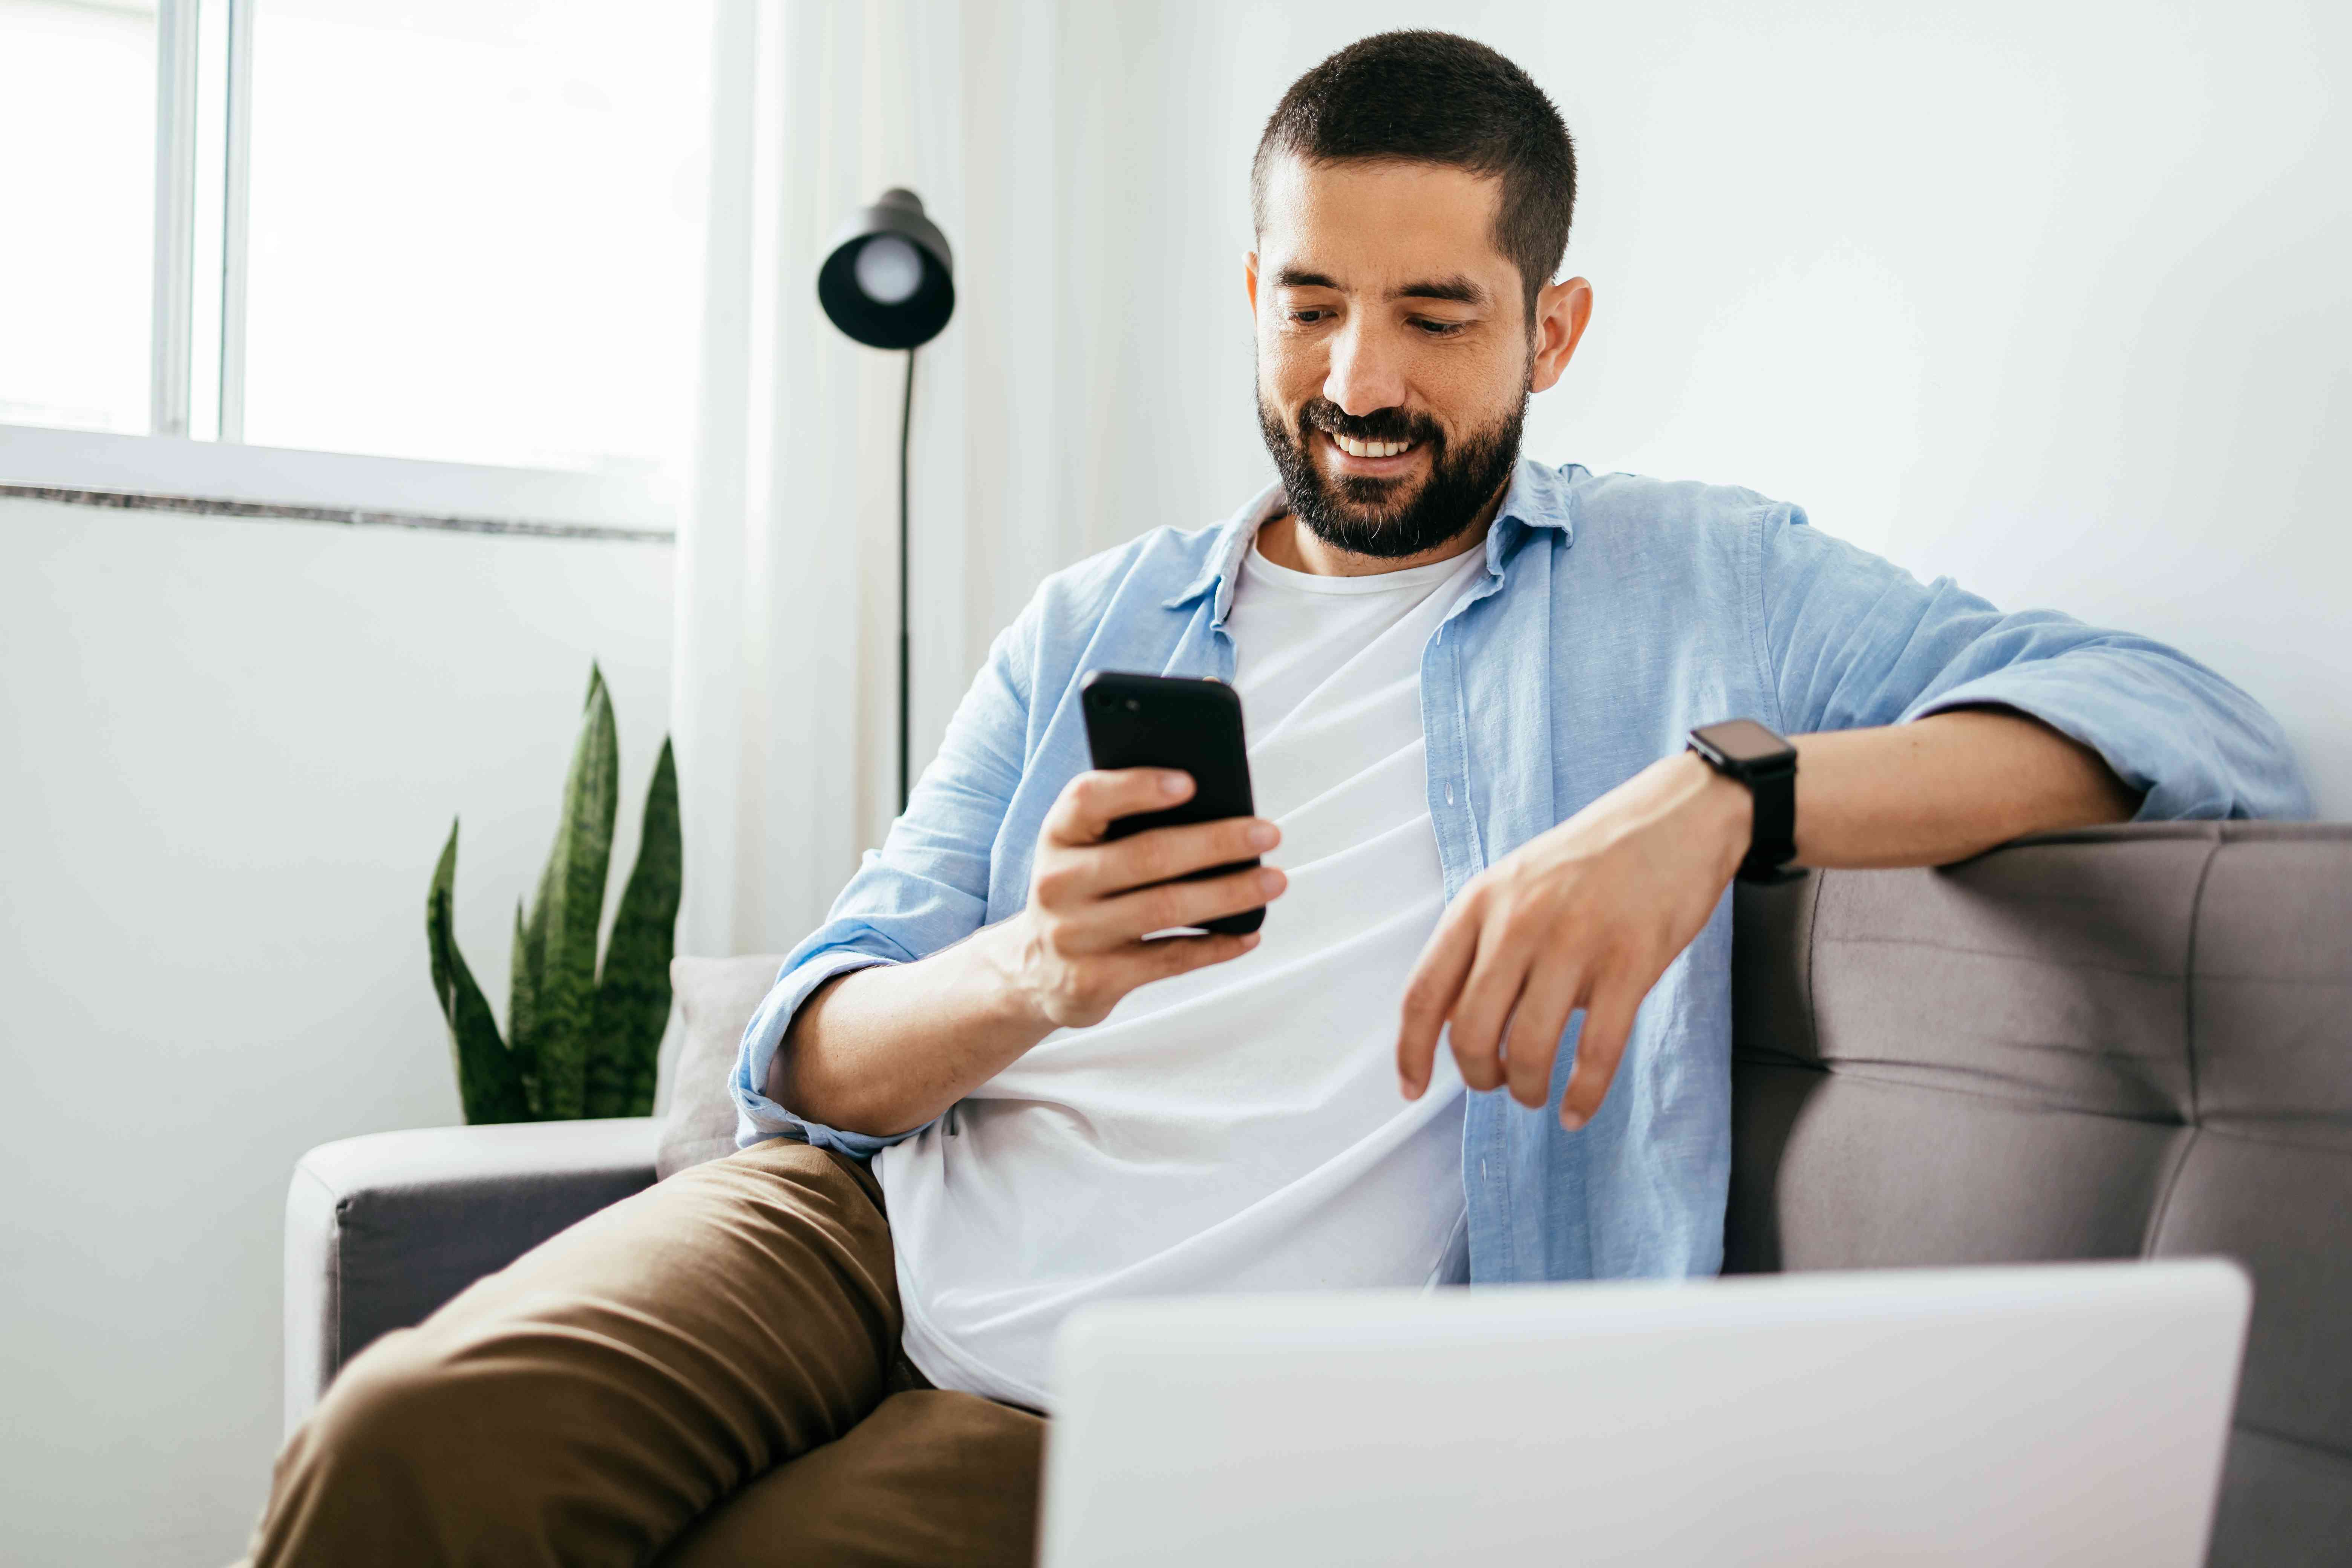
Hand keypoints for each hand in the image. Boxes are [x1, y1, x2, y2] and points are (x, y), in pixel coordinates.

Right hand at [992, 768, 1284, 1030]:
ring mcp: (1073, 935)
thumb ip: (1127, 826)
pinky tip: (1249, 934)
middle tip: (1268, 833)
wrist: (1033, 970)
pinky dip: (1215, 946)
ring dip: (1228, 894)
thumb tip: (1219, 812)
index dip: (1138, 787)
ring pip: (1164, 908)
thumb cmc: (1083, 890)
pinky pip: (1168, 959)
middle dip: (1215, 843)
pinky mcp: (1093, 980)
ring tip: (1274, 881)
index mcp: (1057, 835)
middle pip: (1146, 856)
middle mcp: (1057, 883)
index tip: (1191, 782)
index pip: (1088, 798)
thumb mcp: (1085, 850)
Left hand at [1395, 751, 1751, 1128]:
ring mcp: (1575, 941)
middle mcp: (1518, 921)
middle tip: (1496, 1083)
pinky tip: (1578, 1109)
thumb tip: (1453, 1020)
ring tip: (1535, 1092)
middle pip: (1470, 1031)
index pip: (1423, 992)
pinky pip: (1597, 1049)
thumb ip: (1481, 942)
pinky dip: (1584, 1093)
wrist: (1677, 816)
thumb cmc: (1592, 859)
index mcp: (1480, 901)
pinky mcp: (1632, 961)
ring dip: (1526, 1087)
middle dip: (1478, 1075)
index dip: (1411, 1052)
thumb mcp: (1515, 883)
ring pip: (1529, 1047)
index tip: (1412, 1089)